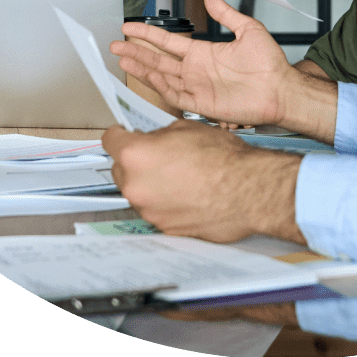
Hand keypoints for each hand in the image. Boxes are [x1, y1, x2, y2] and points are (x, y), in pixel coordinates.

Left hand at [102, 120, 303, 243]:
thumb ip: (161, 135)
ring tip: (179, 176)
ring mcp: (148, 210)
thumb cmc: (222, 157)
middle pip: (120, 169)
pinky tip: (186, 194)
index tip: (125, 135)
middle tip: (159, 155)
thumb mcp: (187, 128)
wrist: (246, 190)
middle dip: (135, 161)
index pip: (110, 141)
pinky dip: (165, 202)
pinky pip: (156, 210)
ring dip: (150, 183)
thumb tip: (153, 141)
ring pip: (138, 191)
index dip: (119, 135)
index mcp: (137, 154)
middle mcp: (135, 185)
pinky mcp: (163, 228)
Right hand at [110, 0, 337, 140]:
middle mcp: (196, 70)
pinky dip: (160, 86)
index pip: (169, 42)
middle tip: (114, 45)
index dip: (148, 35)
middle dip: (136, 52)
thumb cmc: (270, 64)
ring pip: (161, 76)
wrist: (282, 89)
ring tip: (121, 59)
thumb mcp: (248, 30)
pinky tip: (147, 76)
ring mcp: (197, 87)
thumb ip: (226, 14)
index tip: (129, 27)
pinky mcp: (202, 104)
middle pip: (158, 59)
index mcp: (204, 53)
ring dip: (142, 68)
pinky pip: (175, 96)